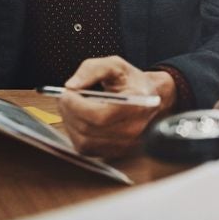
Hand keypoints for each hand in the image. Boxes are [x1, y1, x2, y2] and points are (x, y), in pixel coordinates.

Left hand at [58, 56, 175, 157]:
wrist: (153, 98)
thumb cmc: (133, 82)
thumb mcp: (116, 66)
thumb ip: (93, 69)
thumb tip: (71, 86)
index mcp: (138, 105)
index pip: (99, 116)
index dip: (76, 106)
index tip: (66, 94)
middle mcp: (134, 129)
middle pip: (88, 129)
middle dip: (70, 112)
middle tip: (65, 98)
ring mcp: (126, 145)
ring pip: (84, 142)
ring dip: (71, 124)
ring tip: (72, 108)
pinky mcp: (116, 154)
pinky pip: (86, 149)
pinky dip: (77, 134)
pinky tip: (79, 120)